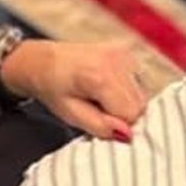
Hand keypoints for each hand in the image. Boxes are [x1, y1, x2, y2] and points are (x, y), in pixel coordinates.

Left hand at [0, 40, 147, 140]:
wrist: (43, 61)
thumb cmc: (53, 87)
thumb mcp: (70, 114)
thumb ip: (100, 126)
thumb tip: (127, 134)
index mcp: (100, 76)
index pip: (130, 114)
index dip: (115, 123)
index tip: (97, 117)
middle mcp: (117, 60)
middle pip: (140, 104)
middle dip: (121, 113)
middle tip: (96, 107)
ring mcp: (124, 53)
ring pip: (142, 94)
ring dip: (124, 101)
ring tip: (99, 95)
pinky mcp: (127, 51)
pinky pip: (138, 81)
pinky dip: (125, 89)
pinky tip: (105, 85)